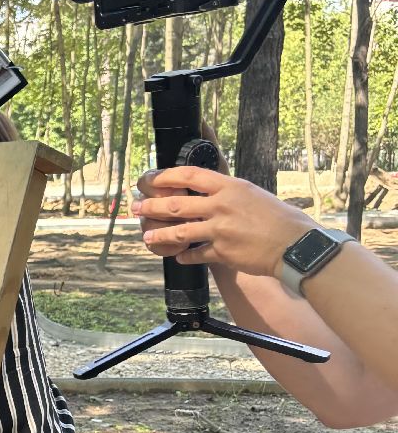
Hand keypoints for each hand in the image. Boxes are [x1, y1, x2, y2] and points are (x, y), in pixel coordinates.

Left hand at [132, 166, 314, 277]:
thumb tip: (209, 192)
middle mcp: (222, 206)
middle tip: (137, 208)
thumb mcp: (253, 195)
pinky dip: (184, 256)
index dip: (166, 176)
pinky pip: (195, 255)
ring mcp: (220, 230)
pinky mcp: (222, 252)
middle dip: (151, 207)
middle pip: (176, 205)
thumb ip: (229, 193)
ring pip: (178, 232)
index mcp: (231, 187)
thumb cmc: (280, 219)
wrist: (296, 246)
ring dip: (159, 235)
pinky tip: (179, 257)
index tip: (152, 180)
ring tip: (147, 236)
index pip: (190, 175)